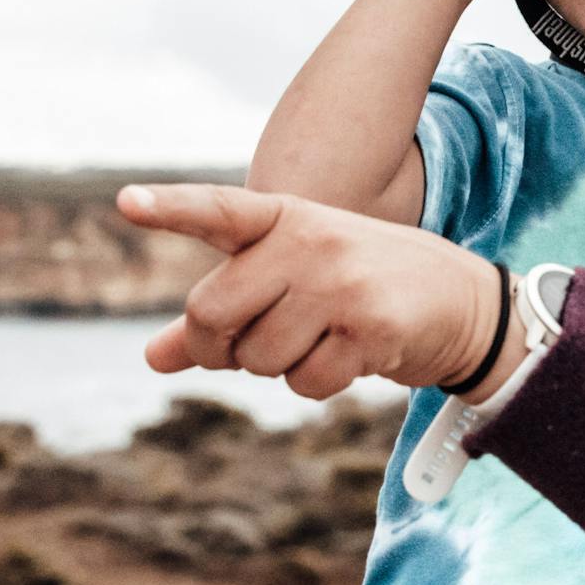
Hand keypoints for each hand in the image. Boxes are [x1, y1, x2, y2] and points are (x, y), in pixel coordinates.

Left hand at [115, 184, 514, 398]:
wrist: (460, 301)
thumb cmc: (360, 288)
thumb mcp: (291, 282)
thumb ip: (223, 315)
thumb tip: (153, 358)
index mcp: (285, 218)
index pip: (217, 211)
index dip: (169, 208)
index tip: (124, 201)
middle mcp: (311, 241)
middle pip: (211, 313)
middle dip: (220, 348)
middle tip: (247, 348)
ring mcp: (342, 282)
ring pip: (258, 358)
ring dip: (278, 367)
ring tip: (321, 339)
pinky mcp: (371, 327)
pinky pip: (306, 382)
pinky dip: (318, 384)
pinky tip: (351, 355)